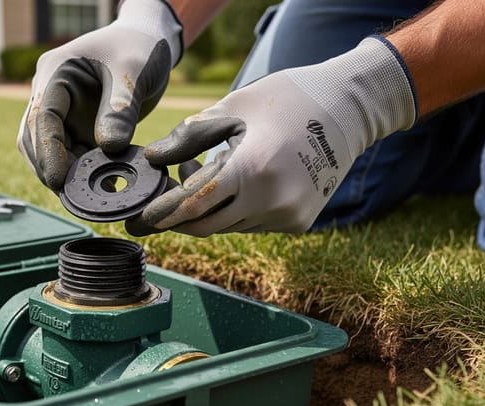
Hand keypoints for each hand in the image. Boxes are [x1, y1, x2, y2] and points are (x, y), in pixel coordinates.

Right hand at [16, 0, 181, 190]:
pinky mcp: (76, 128)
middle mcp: (50, 94)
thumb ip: (119, 109)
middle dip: (49, 168)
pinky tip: (101, 188)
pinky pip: (71, 155)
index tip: (58, 180)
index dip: (47, 151)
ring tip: (89, 197)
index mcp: (54, 73)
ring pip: (49, 151)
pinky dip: (81, 173)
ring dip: (64, 174)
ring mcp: (62, 113)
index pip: (42, 116)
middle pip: (35, 139)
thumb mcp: (132, 71)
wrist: (148, 44)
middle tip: (73, 197)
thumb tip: (109, 148)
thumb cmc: (138, 48)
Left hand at [125, 37, 417, 235]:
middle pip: (207, 226)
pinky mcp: (298, 222)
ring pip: (228, 225)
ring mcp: (288, 215)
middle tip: (155, 207)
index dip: (161, 215)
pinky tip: (231, 182)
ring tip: (198, 173)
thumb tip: (152, 160)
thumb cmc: (286, 100)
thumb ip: (189, 138)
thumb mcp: (233, 109)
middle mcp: (273, 200)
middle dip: (176, 220)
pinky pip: (250, 224)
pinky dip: (233, 210)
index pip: (195, 204)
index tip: (137, 222)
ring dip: (205, 210)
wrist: (348, 110)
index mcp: (254, 168)